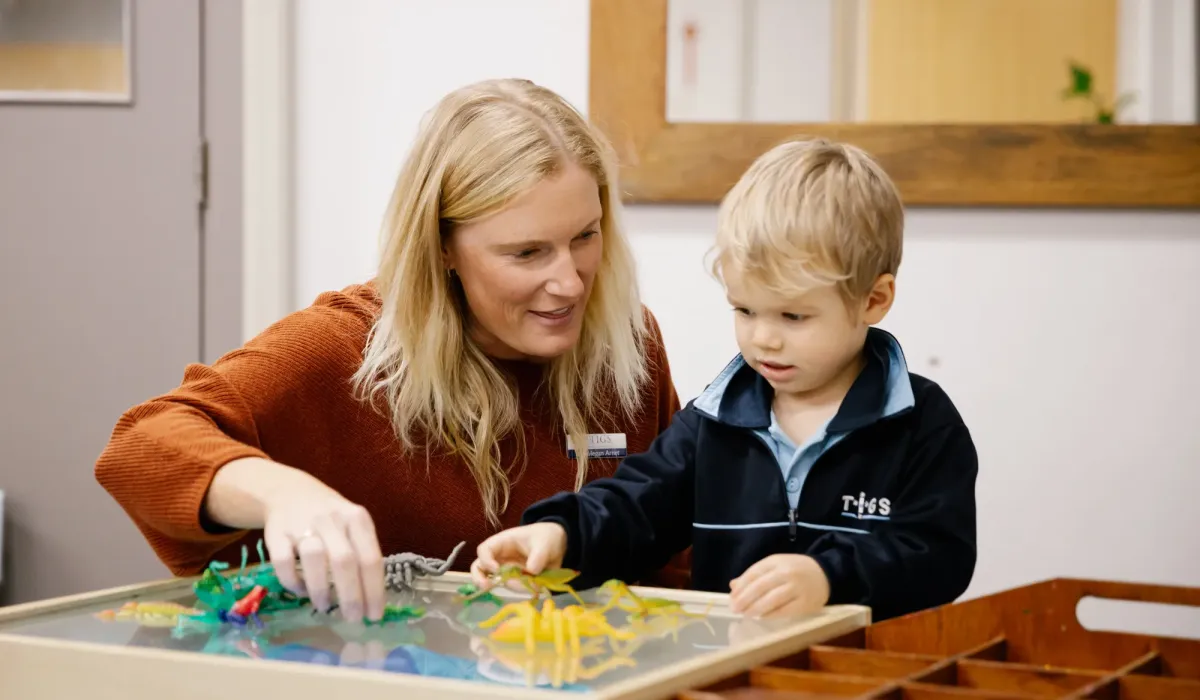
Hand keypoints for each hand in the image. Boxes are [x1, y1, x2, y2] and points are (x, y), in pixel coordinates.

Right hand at [261, 476, 385, 622]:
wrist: (290, 492)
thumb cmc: (331, 518)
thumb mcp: (353, 526)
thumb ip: (362, 555)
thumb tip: (371, 600)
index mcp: (357, 519)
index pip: (371, 558)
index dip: (374, 590)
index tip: (374, 615)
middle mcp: (332, 519)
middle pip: (345, 561)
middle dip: (351, 595)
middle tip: (353, 618)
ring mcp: (302, 525)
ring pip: (314, 558)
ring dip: (321, 588)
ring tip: (325, 607)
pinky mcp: (276, 533)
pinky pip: (283, 560)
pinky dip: (292, 580)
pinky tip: (300, 590)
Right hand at [470, 522, 567, 588]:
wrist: (556, 546)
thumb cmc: (546, 538)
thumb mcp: (545, 544)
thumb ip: (538, 556)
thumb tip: (531, 572)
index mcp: (503, 542)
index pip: (485, 550)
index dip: (486, 560)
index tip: (496, 570)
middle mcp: (500, 557)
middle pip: (479, 567)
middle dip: (479, 578)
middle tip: (487, 587)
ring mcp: (505, 570)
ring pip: (491, 580)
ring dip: (503, 587)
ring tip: (524, 586)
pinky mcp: (514, 580)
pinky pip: (509, 588)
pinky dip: (516, 591)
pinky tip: (530, 589)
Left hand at [728, 554, 829, 617]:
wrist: (825, 574)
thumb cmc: (795, 570)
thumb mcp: (775, 566)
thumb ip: (755, 575)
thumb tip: (733, 586)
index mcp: (776, 561)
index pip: (753, 573)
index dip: (741, 587)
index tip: (732, 597)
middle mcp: (786, 572)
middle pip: (760, 586)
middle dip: (744, 599)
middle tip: (735, 609)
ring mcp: (796, 588)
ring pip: (771, 599)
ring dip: (755, 608)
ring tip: (745, 614)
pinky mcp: (805, 603)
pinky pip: (784, 610)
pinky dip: (770, 614)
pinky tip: (762, 616)